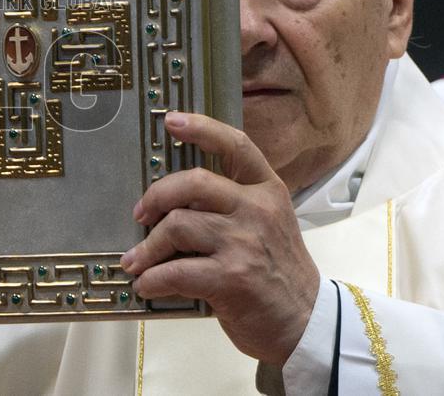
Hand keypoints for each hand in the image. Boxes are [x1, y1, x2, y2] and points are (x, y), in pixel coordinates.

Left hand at [120, 112, 318, 364]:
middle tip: (140, 215)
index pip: (236, 145)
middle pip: (192, 182)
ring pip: (177, 226)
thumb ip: (231, 204)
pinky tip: (146, 285)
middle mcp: (258, 209)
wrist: (307, 323)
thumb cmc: (276, 271)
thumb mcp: (267, 224)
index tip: (171, 121)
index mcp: (267, 190)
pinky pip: (176, 271)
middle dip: (156, 197)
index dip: (201, 128)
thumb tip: (172, 198)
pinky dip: (152, 279)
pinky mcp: (232, 277)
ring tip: (136, 262)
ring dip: (147, 248)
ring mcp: (245, 242)